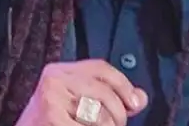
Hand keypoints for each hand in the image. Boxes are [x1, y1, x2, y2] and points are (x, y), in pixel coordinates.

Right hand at [15, 59, 148, 125]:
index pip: (101, 68)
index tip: (134, 102)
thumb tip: (139, 97)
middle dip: (117, 115)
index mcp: (59, 71)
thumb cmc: (49, 123)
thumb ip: (108, 98)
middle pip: (104, 93)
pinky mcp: (53, 119)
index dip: (123, 85)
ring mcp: (51, 101)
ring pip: (100, 116)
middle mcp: (54, 81)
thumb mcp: (76, 104)